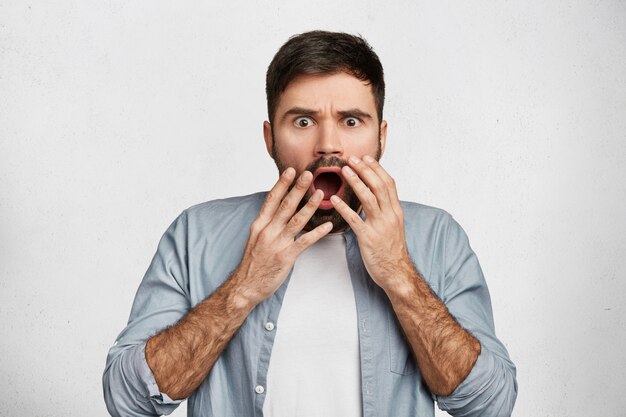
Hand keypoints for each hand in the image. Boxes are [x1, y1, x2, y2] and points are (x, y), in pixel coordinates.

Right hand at [235, 168, 332, 304]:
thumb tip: (280, 208)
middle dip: (298, 189)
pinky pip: (304, 241)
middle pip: (285, 205)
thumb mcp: (255, 238)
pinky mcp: (286, 256)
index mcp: (260, 224)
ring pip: (296, 220)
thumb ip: (268, 223)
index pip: (272, 199)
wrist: (245, 286)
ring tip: (320, 194)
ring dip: (309, 206)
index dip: (282, 184)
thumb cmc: (253, 263)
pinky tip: (328, 225)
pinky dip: (317, 233)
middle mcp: (268, 231)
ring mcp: (277, 243)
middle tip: (309, 175)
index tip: (290, 171)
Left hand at [330, 155, 412, 291]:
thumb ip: (385, 209)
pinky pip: (355, 220)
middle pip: (379, 186)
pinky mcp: (368, 238)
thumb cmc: (392, 250)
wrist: (397, 273)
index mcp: (396, 211)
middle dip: (365, 169)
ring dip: (356, 182)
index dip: (376, 168)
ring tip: (344, 171)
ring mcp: (380, 226)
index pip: (388, 183)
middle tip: (351, 158)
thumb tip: (376, 195)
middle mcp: (390, 215)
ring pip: (369, 198)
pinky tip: (334, 200)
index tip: (365, 157)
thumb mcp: (393, 225)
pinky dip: (344, 208)